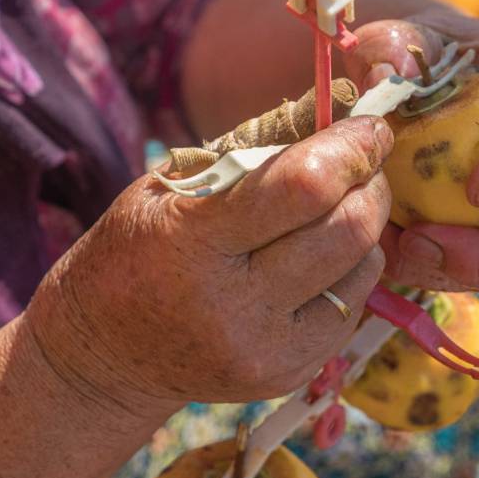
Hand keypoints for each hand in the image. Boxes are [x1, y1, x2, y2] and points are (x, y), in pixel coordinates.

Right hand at [25, 117, 393, 420]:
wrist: (107, 353)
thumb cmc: (139, 249)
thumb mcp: (175, 182)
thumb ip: (258, 142)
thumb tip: (343, 102)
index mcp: (192, 244)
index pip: (304, 188)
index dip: (352, 149)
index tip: (370, 126)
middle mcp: (234, 307)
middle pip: (348, 230)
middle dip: (371, 184)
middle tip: (362, 164)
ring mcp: (267, 350)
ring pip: (363, 269)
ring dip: (365, 226)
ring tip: (336, 210)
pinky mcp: (290, 374)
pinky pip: (354, 306)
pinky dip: (351, 270)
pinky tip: (320, 259)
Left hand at [344, 13, 478, 291]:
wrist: (406, 79)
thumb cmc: (411, 49)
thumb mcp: (398, 34)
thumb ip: (392, 47)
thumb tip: (390, 76)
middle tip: (424, 244)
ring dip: (457, 270)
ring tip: (396, 250)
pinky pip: (475, 271)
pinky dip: (431, 271)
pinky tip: (388, 251)